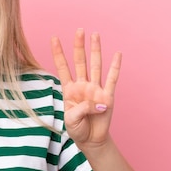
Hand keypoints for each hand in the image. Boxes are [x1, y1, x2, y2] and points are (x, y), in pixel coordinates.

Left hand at [51, 29, 120, 146]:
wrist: (90, 140)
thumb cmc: (77, 129)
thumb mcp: (70, 120)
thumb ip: (80, 109)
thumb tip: (98, 103)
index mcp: (69, 89)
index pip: (62, 67)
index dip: (58, 53)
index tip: (54, 38)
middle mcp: (82, 85)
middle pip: (80, 61)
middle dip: (79, 46)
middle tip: (79, 30)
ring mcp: (95, 89)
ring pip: (95, 66)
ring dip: (95, 50)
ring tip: (95, 35)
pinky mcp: (107, 97)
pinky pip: (112, 79)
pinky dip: (115, 67)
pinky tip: (117, 54)